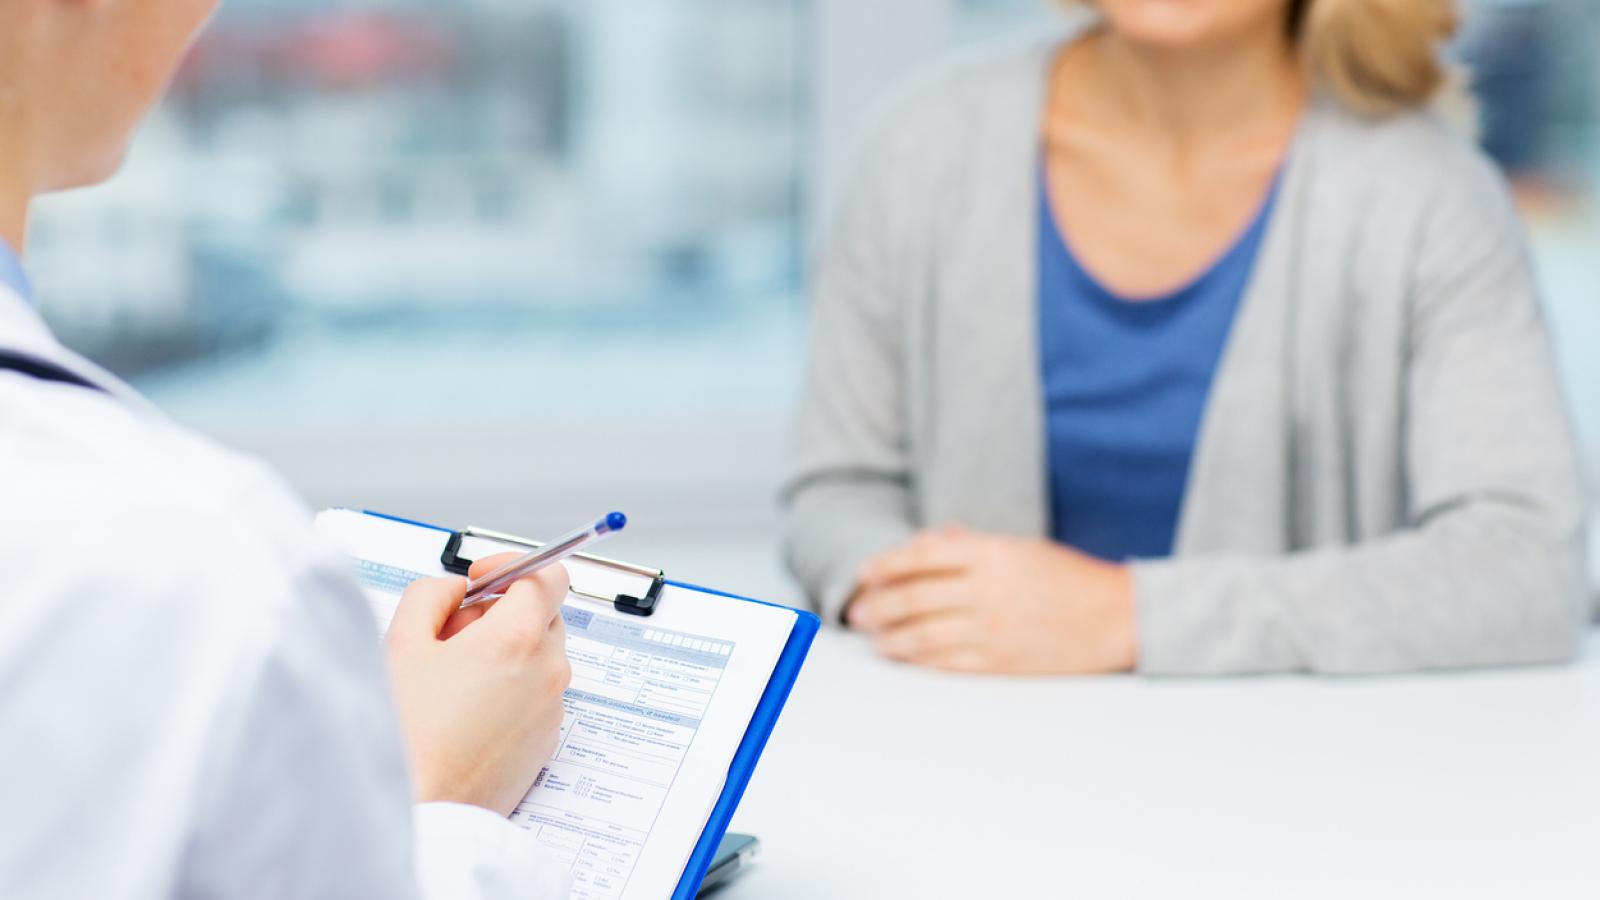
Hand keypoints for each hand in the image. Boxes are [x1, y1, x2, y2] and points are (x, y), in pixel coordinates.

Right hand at [386, 553, 572, 815]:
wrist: (418, 810)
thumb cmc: (406, 734)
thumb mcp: (402, 641)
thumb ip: (432, 594)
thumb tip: (455, 589)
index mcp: (518, 640)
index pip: (548, 576)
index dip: (512, 567)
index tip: (482, 578)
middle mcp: (547, 673)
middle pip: (544, 614)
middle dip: (502, 611)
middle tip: (453, 630)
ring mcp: (551, 710)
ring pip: (539, 656)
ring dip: (503, 650)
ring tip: (451, 677)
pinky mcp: (545, 742)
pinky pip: (535, 694)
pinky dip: (509, 687)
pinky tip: (463, 710)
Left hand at [846, 528, 1136, 673]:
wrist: (1117, 617)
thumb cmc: (1067, 577)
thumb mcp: (1019, 547)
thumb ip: (969, 546)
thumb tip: (925, 543)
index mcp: (991, 553)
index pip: (920, 557)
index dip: (884, 566)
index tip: (864, 574)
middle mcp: (987, 590)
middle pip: (913, 598)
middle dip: (877, 606)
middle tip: (858, 612)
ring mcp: (993, 630)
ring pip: (922, 635)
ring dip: (890, 637)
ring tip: (875, 638)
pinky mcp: (1000, 663)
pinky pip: (946, 663)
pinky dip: (918, 660)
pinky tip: (905, 657)